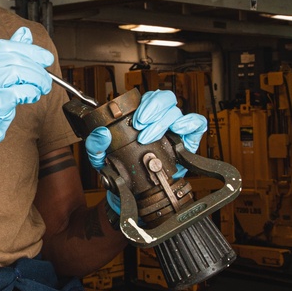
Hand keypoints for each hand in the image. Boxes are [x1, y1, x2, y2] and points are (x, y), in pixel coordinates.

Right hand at [0, 27, 52, 176]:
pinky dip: (31, 93)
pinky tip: (31, 97)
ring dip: (37, 80)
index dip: (28, 49)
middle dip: (37, 67)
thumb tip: (24, 34)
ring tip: (41, 89)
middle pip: (14, 58)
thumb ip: (5, 58)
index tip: (44, 57)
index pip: (3, 46)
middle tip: (47, 78)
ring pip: (19, 72)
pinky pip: (20, 91)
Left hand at [84, 90, 207, 179]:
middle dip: (153, 109)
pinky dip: (189, 123)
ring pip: (177, 111)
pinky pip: (196, 124)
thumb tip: (100, 134)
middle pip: (165, 99)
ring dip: (163, 121)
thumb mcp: (102, 159)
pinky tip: (178, 130)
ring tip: (150, 136)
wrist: (135, 192)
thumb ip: (95, 146)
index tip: (136, 120)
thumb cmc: (122, 170)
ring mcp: (175, 129)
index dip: (144, 103)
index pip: (148, 98)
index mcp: (142, 117)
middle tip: (141, 127)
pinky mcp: (188, 141)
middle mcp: (160, 119)